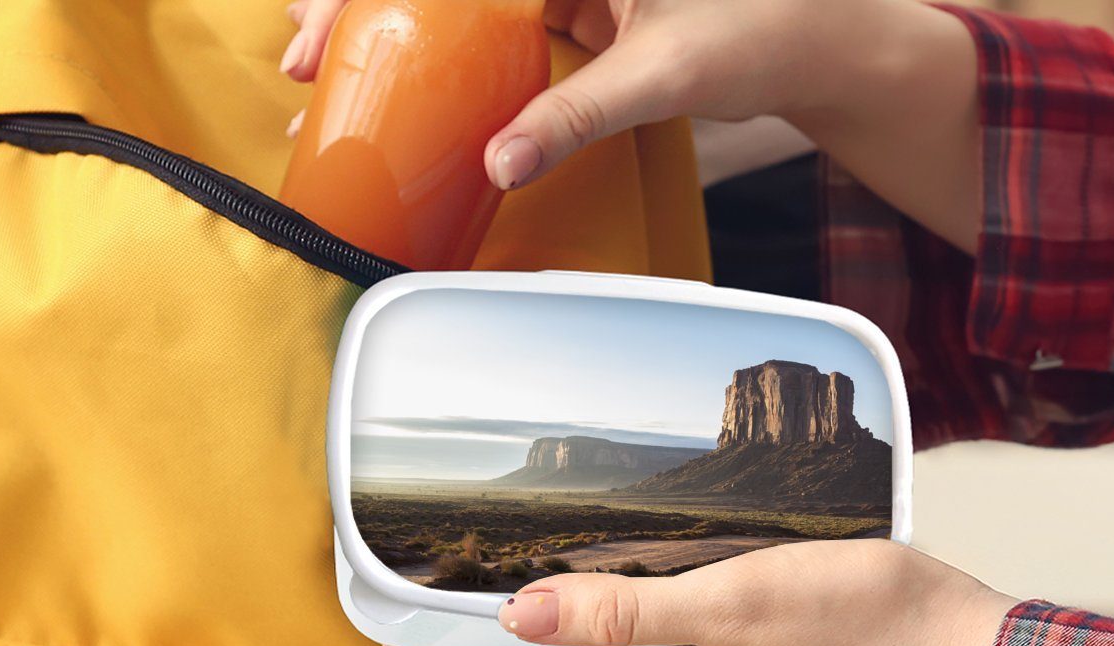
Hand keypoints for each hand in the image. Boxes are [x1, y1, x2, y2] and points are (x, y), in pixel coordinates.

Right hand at [279, 0, 979, 250]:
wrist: (811, 46)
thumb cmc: (760, 31)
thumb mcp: (662, 72)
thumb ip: (578, 113)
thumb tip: (500, 162)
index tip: (322, 28)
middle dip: (360, 11)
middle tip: (302, 63)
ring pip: (457, 7)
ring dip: (395, 41)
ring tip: (331, 84)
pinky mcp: (570, 14)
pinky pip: (491, 35)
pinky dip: (447, 64)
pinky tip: (409, 97)